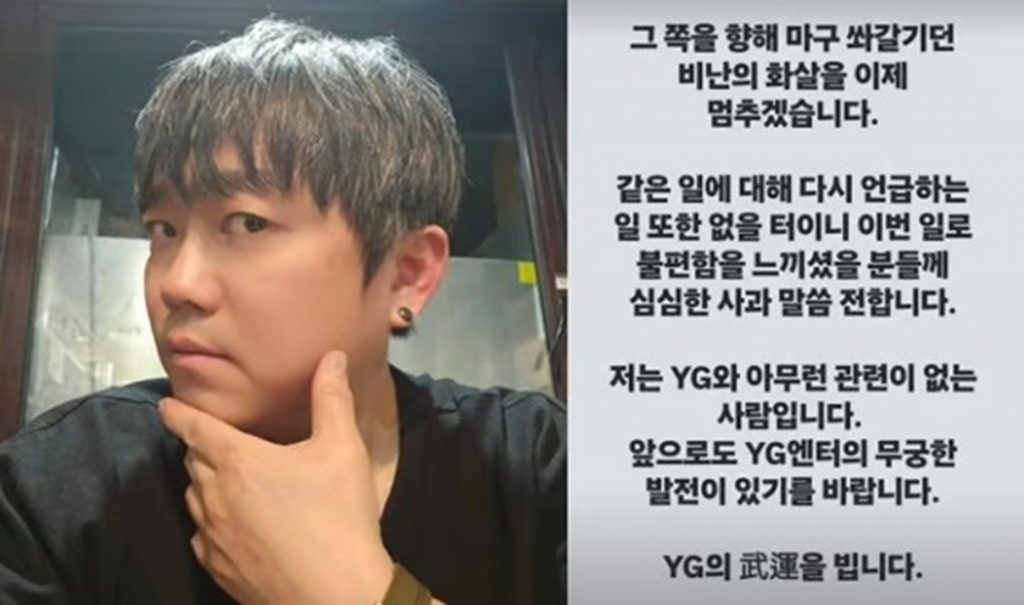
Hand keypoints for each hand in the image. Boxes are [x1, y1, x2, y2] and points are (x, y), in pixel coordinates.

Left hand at [160, 351, 393, 604]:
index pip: (193, 428)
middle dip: (201, 446)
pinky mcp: (216, 568)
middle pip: (192, 460)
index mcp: (238, 460)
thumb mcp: (342, 449)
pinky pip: (202, 534)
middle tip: (219, 438)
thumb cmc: (338, 517)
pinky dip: (212, 520)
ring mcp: (211, 535)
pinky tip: (236, 523)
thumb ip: (332, 399)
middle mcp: (214, 496)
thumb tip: (331, 358)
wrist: (335, 593)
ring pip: (194, 497)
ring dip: (205, 482)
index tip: (167, 406)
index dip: (178, 413)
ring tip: (230, 479)